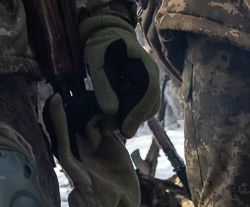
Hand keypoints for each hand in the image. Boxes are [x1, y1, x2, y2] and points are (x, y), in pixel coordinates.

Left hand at [77, 14, 160, 137]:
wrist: (107, 34)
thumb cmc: (102, 44)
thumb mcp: (97, 60)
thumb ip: (104, 85)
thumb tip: (111, 111)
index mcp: (146, 68)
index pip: (148, 94)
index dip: (137, 114)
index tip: (125, 131)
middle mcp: (152, 78)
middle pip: (150, 106)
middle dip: (132, 121)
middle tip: (110, 129)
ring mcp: (148, 84)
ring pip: (145, 109)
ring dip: (129, 120)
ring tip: (108, 125)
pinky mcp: (140, 89)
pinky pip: (139, 106)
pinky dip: (127, 114)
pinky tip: (111, 117)